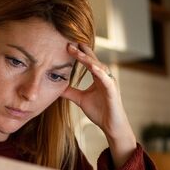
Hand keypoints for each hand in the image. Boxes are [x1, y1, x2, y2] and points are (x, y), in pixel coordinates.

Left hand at [62, 43, 136, 167]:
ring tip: (78, 51)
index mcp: (98, 77)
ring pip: (99, 66)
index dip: (79, 53)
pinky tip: (92, 66)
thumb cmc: (99, 112)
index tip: (67, 45)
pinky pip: (106, 79)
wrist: (111, 126)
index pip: (88, 61)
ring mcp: (109, 82)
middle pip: (93, 60)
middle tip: (70, 43)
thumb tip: (57, 87)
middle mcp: (104, 77)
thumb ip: (70, 92)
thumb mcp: (80, 99)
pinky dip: (99, 72)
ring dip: (88, 59)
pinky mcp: (113, 90)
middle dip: (82, 51)